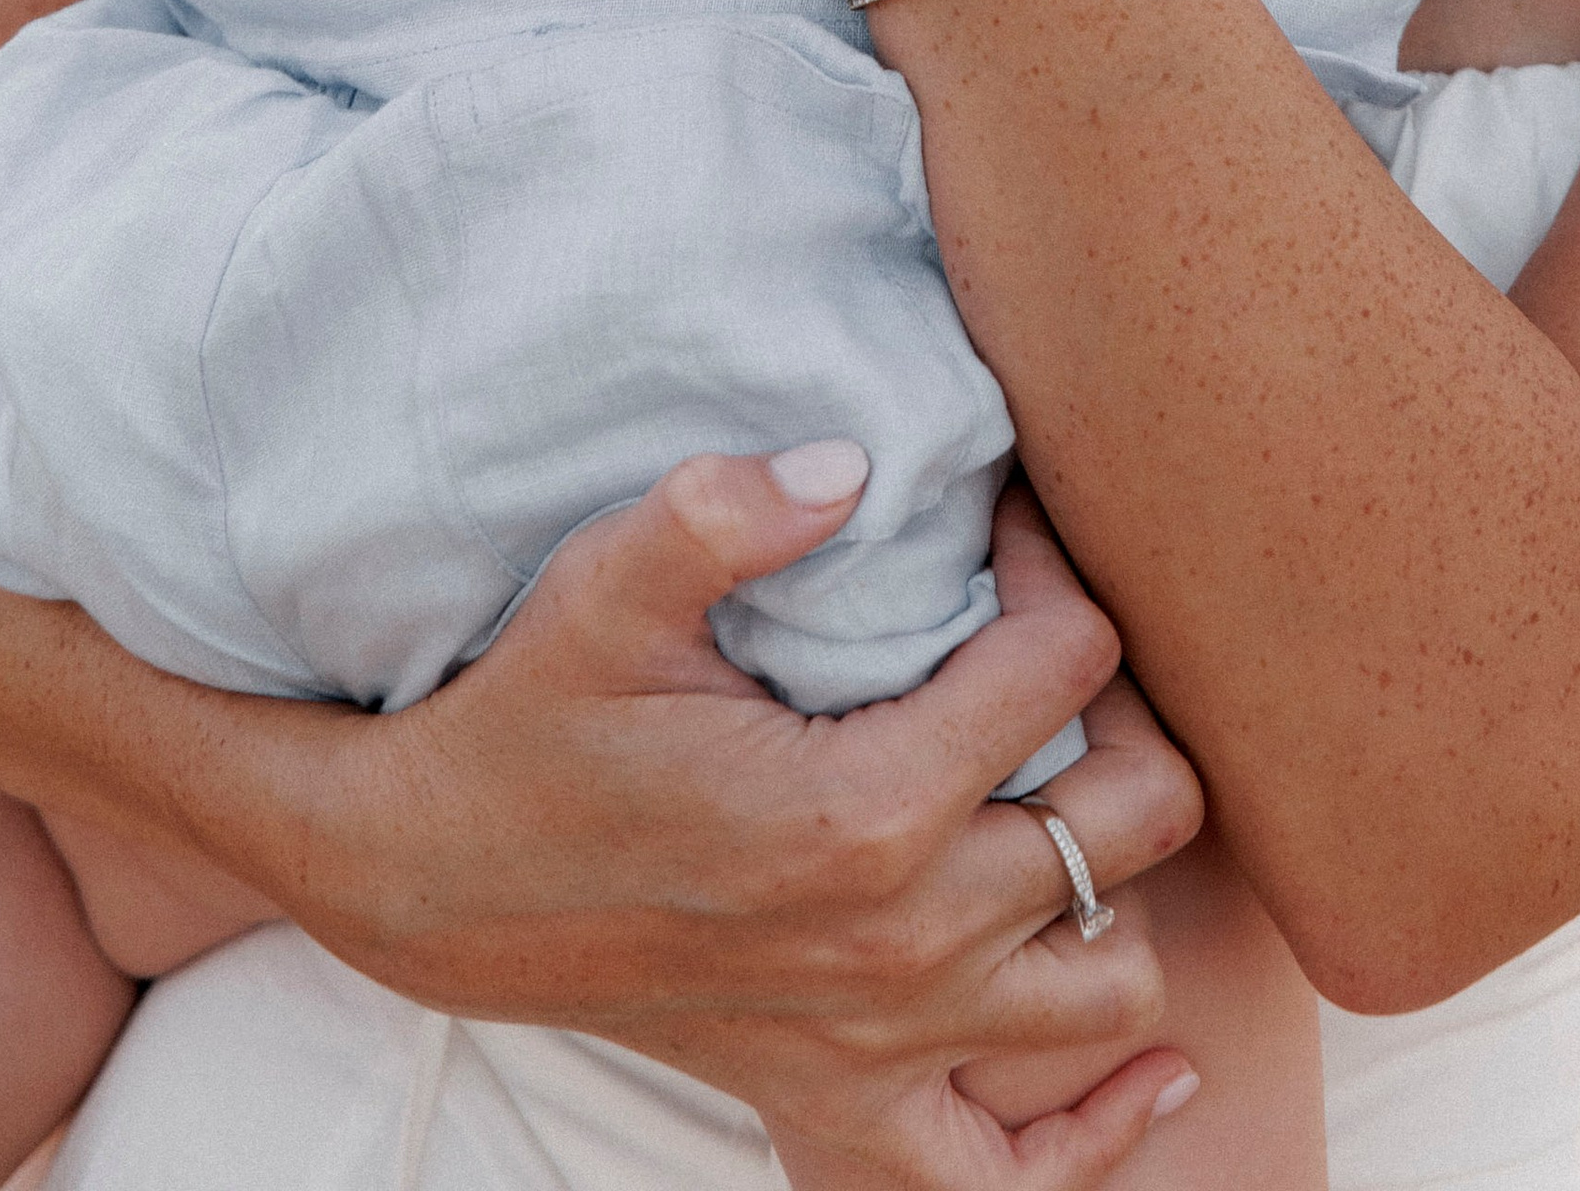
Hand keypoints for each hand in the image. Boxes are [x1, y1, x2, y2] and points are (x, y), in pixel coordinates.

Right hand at [263, 456, 1198, 1185]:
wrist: (430, 878)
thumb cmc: (529, 717)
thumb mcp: (605, 587)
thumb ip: (725, 511)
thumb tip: (851, 461)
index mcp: (862, 812)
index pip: (1068, 661)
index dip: (1050, 563)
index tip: (998, 525)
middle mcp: (902, 943)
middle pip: (1140, 814)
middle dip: (1122, 703)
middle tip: (1045, 637)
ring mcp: (884, 1044)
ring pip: (1118, 972)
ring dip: (1118, 880)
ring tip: (1063, 785)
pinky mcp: (845, 1107)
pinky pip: (1018, 1174)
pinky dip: (1100, 1126)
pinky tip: (1149, 1066)